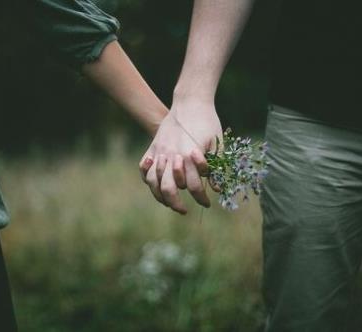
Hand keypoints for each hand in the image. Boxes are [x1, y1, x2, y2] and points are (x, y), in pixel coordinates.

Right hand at [139, 98, 222, 213]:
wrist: (191, 102)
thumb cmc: (207, 122)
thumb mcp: (216, 144)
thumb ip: (215, 167)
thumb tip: (216, 189)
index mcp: (189, 156)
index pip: (194, 187)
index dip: (202, 198)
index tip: (207, 203)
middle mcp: (172, 156)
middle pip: (169, 189)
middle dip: (176, 204)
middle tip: (184, 210)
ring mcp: (159, 152)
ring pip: (153, 182)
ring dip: (160, 196)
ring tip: (169, 202)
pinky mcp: (153, 147)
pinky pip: (144, 169)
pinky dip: (148, 179)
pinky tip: (155, 186)